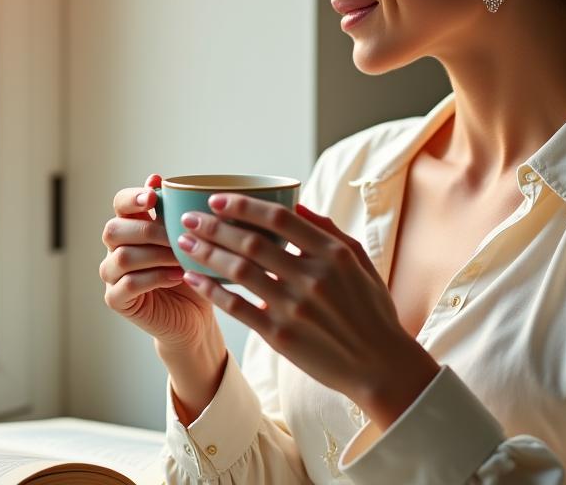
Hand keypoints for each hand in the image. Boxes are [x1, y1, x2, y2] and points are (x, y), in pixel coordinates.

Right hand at [99, 174, 219, 351]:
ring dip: (156, 255)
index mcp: (131, 226)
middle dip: (148, 230)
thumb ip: (172, 211)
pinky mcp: (116, 299)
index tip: (153, 197)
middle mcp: (115, 248)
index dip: (132, 198)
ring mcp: (112, 275)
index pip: (119, 203)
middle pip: (114, 229)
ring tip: (182, 258)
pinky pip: (128, 284)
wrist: (196, 316)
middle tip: (177, 236)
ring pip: (122, 257)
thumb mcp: (187, 238)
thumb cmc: (192, 272)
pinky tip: (178, 275)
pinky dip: (155, 278)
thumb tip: (155, 177)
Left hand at [174, 195, 440, 426]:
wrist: (380, 366)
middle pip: (252, 242)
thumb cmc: (371, 311)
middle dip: (214, 225)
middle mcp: (313, 278)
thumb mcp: (361, 263)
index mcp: (333, 254)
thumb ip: (330, 232)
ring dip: (207, 253)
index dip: (244, 206)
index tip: (218, 199)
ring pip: (240, 272)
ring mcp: (295, 308)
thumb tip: (298, 205)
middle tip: (189, 217)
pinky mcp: (281, 336)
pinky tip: (193, 279)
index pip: (280, 218)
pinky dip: (212, 291)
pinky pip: (238, 308)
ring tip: (185, 242)